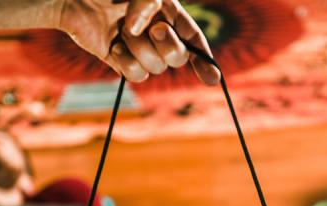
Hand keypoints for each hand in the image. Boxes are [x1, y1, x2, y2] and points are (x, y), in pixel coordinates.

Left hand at [56, 0, 220, 83]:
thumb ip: (147, 2)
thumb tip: (139, 30)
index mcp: (168, 14)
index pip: (193, 39)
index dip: (205, 59)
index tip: (212, 78)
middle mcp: (157, 34)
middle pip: (178, 57)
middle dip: (169, 46)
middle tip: (155, 30)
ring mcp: (139, 49)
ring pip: (155, 68)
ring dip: (141, 50)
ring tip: (123, 32)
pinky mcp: (120, 60)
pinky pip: (135, 75)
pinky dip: (127, 63)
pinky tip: (115, 47)